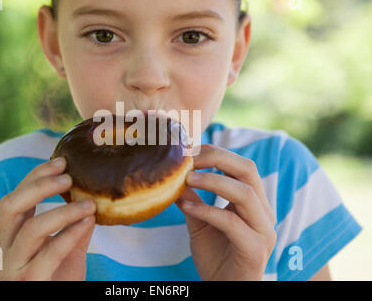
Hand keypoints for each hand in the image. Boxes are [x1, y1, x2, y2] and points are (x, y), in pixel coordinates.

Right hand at [0, 157, 96, 280]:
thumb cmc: (58, 279)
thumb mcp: (67, 249)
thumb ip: (76, 227)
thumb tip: (91, 201)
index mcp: (12, 235)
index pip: (15, 197)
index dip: (35, 176)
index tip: (61, 161)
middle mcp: (6, 247)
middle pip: (11, 205)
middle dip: (39, 185)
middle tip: (68, 176)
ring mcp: (15, 266)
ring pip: (31, 228)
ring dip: (63, 210)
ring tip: (89, 203)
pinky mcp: (30, 281)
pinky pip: (50, 252)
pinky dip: (71, 233)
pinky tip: (88, 222)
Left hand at [176, 144, 276, 279]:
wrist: (224, 288)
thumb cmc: (215, 256)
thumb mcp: (200, 222)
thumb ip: (192, 199)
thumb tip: (174, 176)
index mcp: (254, 202)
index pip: (242, 166)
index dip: (216, 153)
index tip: (190, 150)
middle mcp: (263, 212)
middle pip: (248, 170)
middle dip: (218, 159)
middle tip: (190, 158)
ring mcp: (263, 230)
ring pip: (245, 194)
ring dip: (213, 182)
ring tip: (187, 179)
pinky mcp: (255, 249)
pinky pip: (232, 223)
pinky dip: (207, 211)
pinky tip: (187, 208)